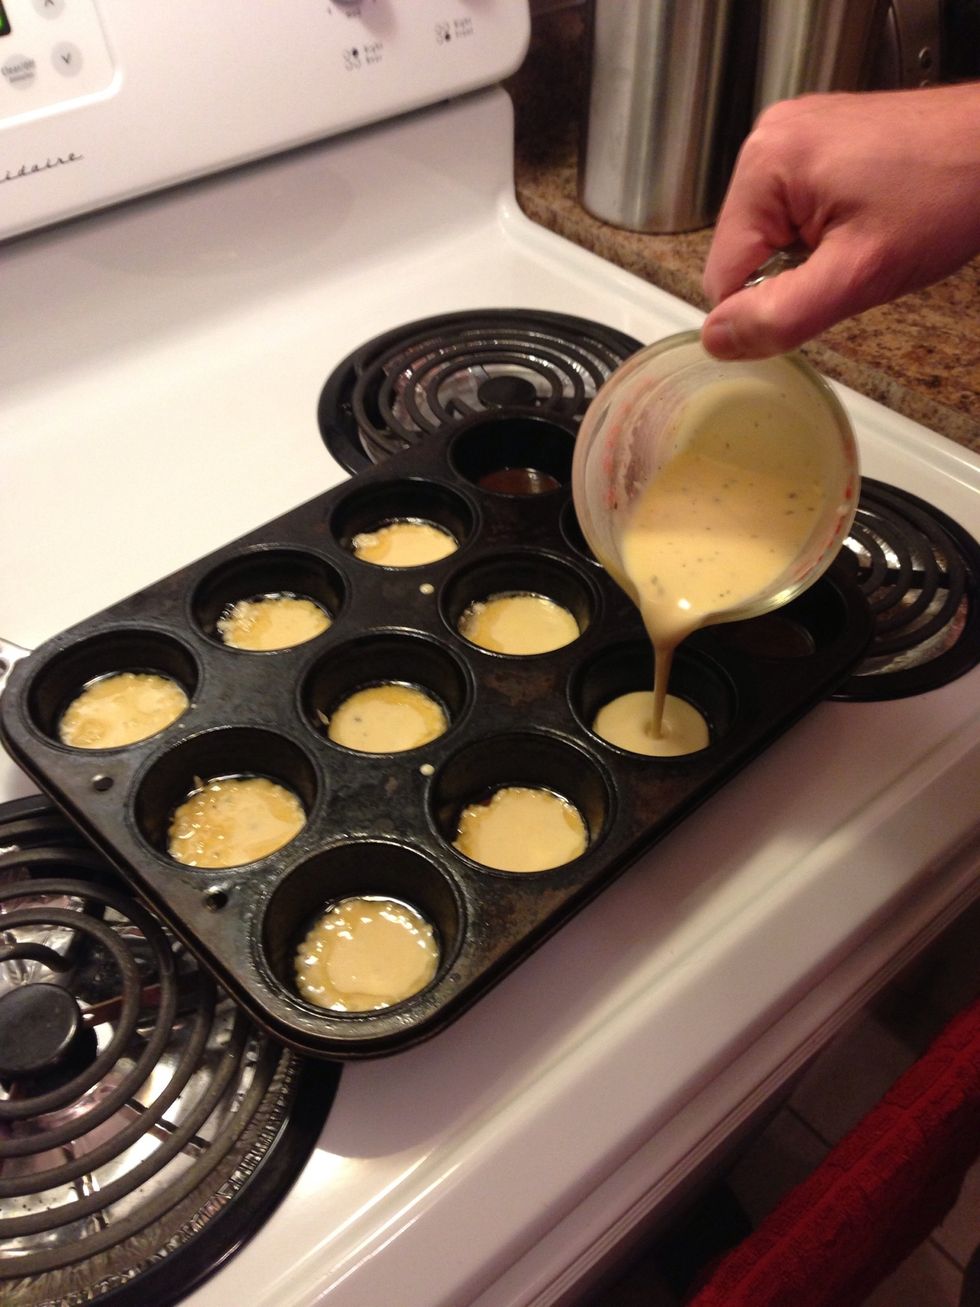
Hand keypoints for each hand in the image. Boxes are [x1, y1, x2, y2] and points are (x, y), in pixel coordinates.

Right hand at [700, 84, 979, 359]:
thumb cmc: (947, 193)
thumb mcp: (858, 274)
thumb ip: (779, 316)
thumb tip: (718, 340)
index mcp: (764, 165)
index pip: (722, 277)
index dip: (767, 306)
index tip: (824, 292)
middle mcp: (768, 139)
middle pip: (743, 255)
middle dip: (791, 276)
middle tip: (852, 260)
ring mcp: (792, 135)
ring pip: (767, 238)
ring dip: (808, 256)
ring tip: (863, 236)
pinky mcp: (816, 141)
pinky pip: (792, 213)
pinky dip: (821, 232)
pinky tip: (861, 220)